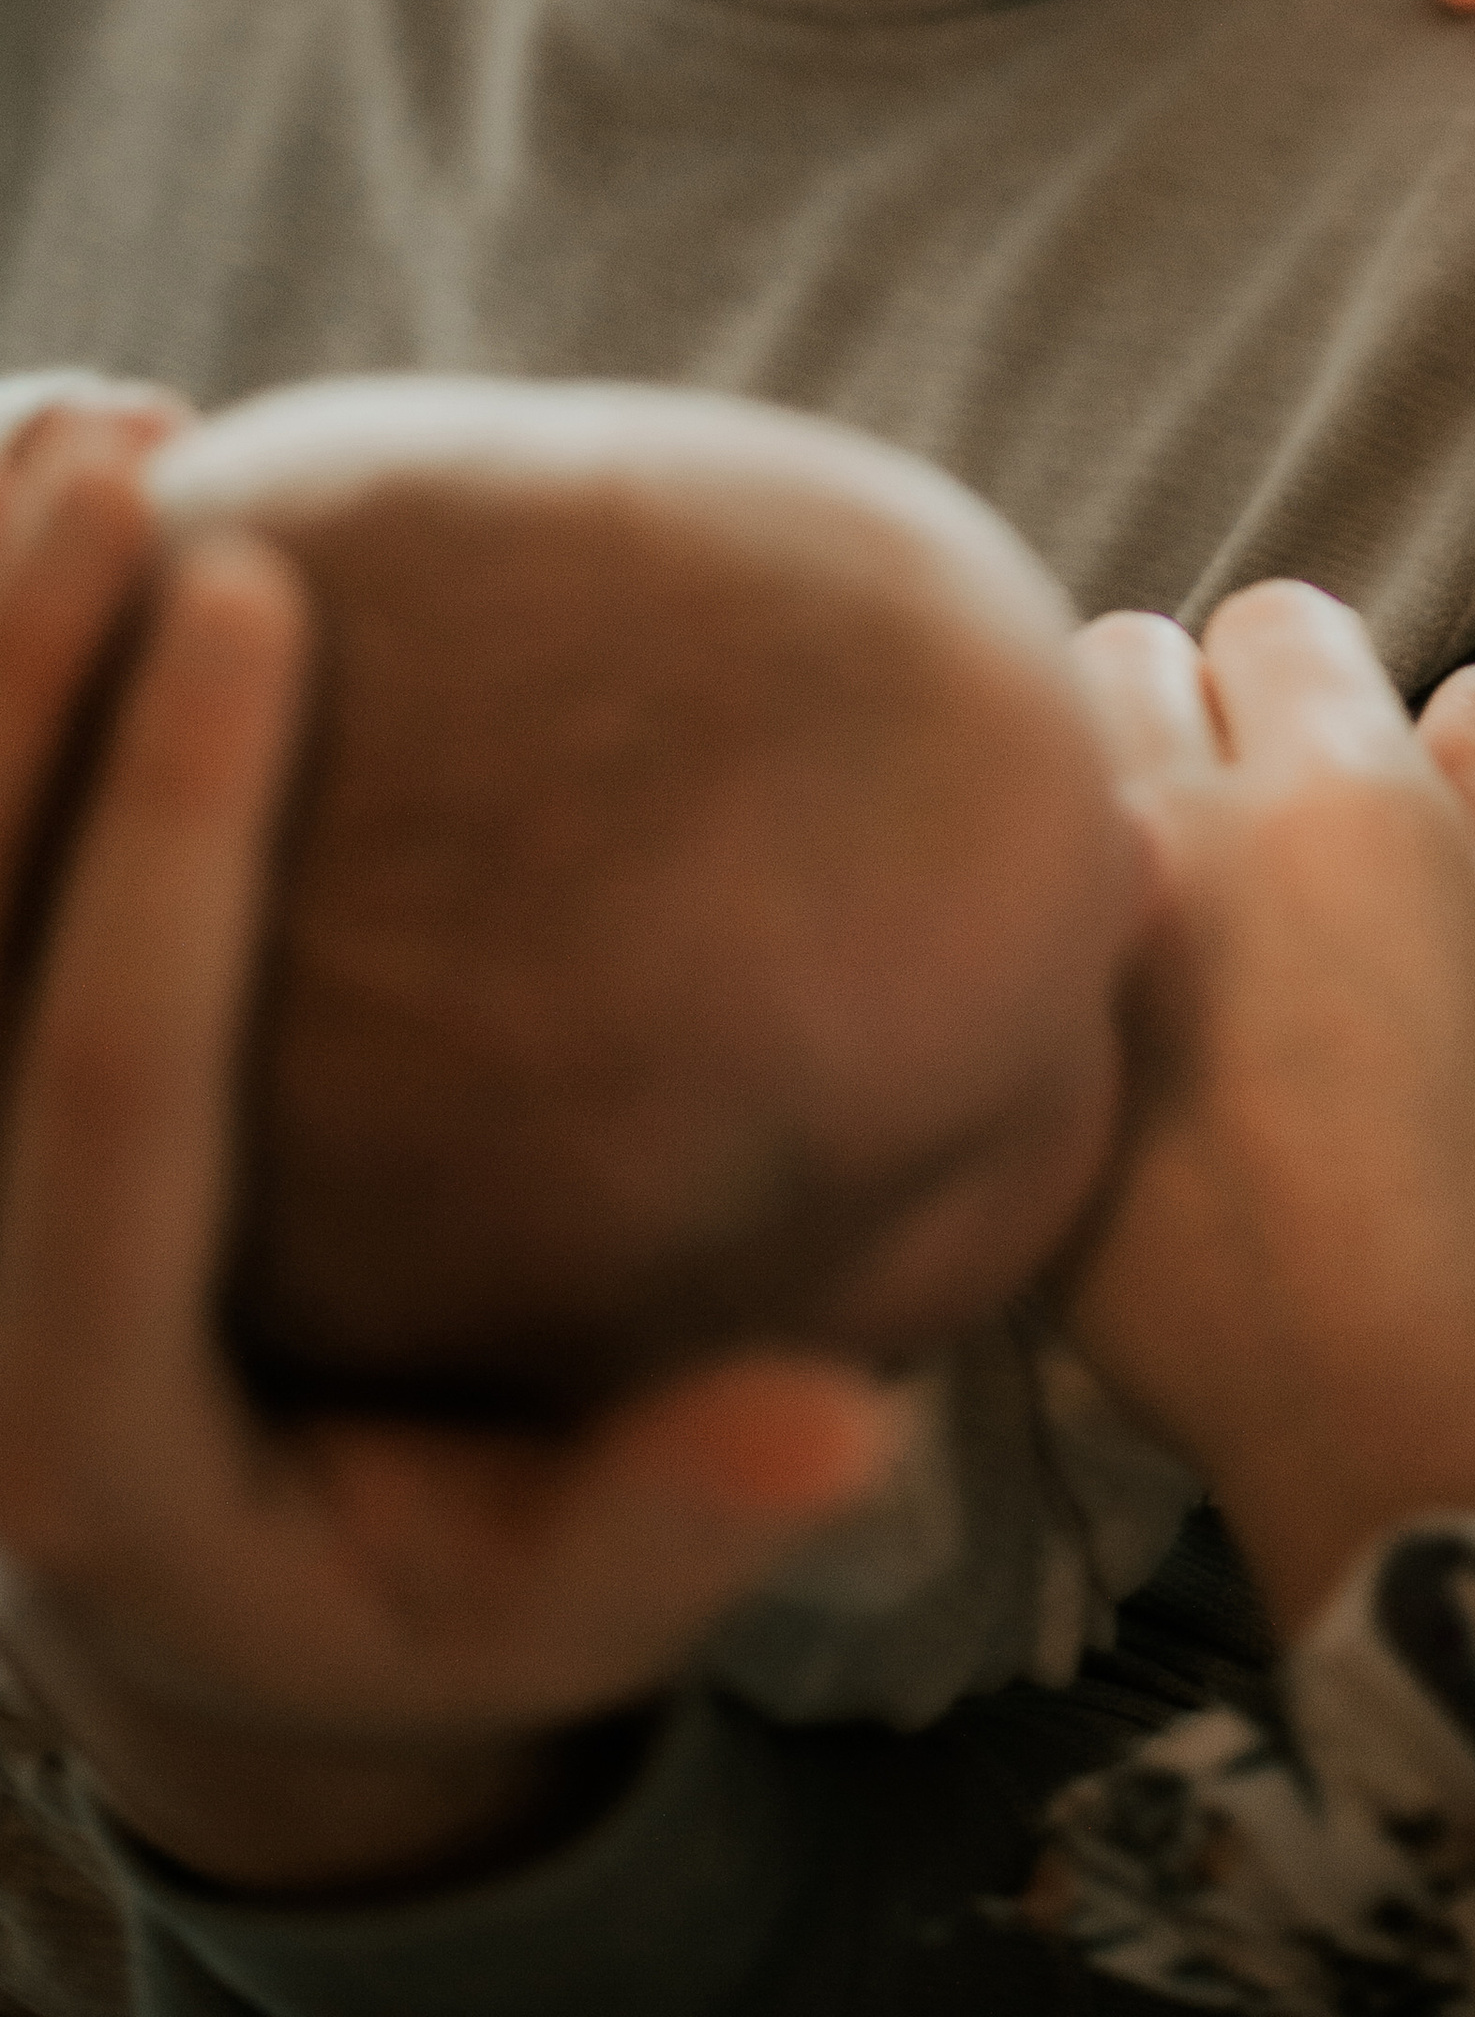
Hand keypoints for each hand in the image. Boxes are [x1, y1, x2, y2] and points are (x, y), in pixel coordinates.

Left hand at [0, 423, 907, 1896]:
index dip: (155, 841)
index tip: (254, 602)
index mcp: (82, 1410)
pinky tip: (72, 461)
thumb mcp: (548, 1610)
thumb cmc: (417, 1583)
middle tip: (134, 453)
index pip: (96, 1090)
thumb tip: (838, 1418)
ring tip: (100, 419)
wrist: (218, 1601)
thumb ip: (672, 1517)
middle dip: (14, 676)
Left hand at [1063, 589, 1474, 1636]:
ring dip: (1092, 804)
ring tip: (1163, 906)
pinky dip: (1042, 946)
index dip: (1317, 674)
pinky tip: (1118, 1034)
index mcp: (1346, 800)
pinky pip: (996, 935)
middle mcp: (1189, 848)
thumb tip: (1467, 687)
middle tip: (1243, 816)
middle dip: (1185, 707)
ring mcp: (1077, 962)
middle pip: (1121, 655)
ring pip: (1034, 780)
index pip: (1276, 614)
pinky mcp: (1014, 1071)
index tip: (1335, 747)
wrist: (1431, 1435)